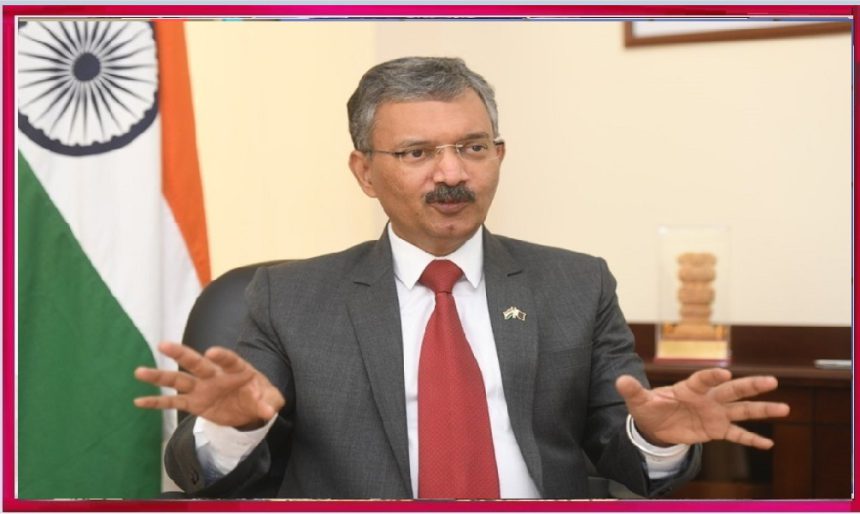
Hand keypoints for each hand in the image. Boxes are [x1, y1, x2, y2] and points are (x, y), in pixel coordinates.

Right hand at [134, 342, 284, 429]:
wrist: (248, 408)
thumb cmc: (260, 396)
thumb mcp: (270, 399)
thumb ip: (270, 402)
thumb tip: (269, 410)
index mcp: (236, 369)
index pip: (229, 359)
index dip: (221, 356)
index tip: (212, 351)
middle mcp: (215, 375)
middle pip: (196, 363)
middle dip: (181, 354)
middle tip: (164, 344)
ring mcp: (202, 388)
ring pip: (178, 379)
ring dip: (160, 376)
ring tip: (139, 371)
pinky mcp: (194, 403)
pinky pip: (173, 402)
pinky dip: (157, 401)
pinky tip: (139, 400)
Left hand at [615, 367, 789, 449]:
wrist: (654, 426)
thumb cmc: (649, 408)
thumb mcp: (638, 401)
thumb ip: (632, 390)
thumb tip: (619, 381)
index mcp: (689, 388)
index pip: (703, 379)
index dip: (712, 376)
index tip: (724, 374)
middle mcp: (707, 398)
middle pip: (732, 390)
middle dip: (751, 386)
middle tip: (772, 381)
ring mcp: (715, 414)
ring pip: (742, 410)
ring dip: (762, 410)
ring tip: (785, 408)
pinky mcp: (716, 430)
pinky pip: (737, 435)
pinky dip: (751, 439)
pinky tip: (769, 443)